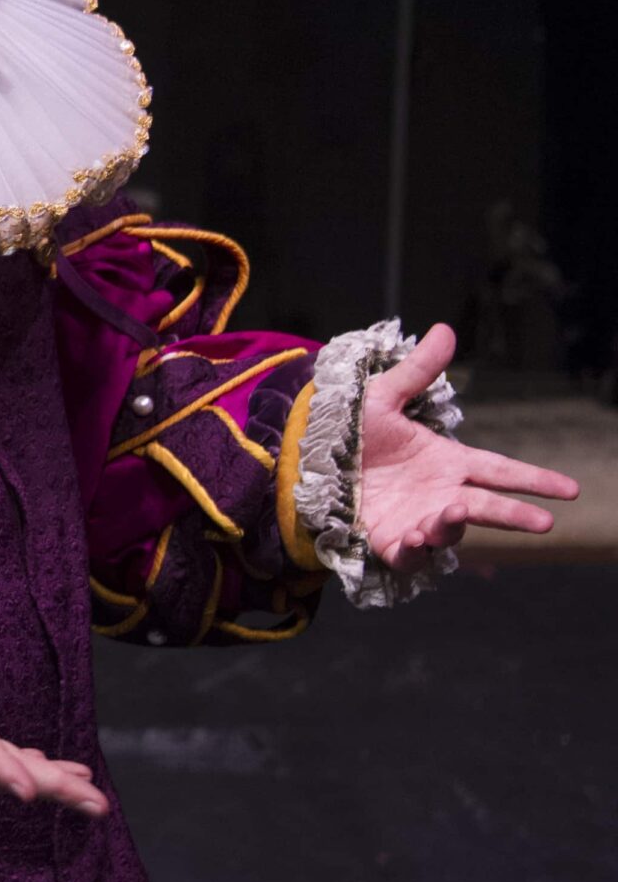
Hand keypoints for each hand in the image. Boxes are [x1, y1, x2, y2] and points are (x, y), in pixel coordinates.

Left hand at [358, 323, 578, 569]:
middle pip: (486, 506)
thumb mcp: (382, 398)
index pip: (500, 470)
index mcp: (446, 461)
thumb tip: (445, 328)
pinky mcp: (387, 540)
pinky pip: (408, 553)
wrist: (309, 460)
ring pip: (449, 530)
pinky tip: (413, 537)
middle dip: (515, 515)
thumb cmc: (351, 432)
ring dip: (454, 526)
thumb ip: (416, 371)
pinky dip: (415, 549)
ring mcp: (416, 519)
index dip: (534, 479)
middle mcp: (440, 494)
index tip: (570, 489)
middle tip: (544, 522)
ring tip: (451, 514)